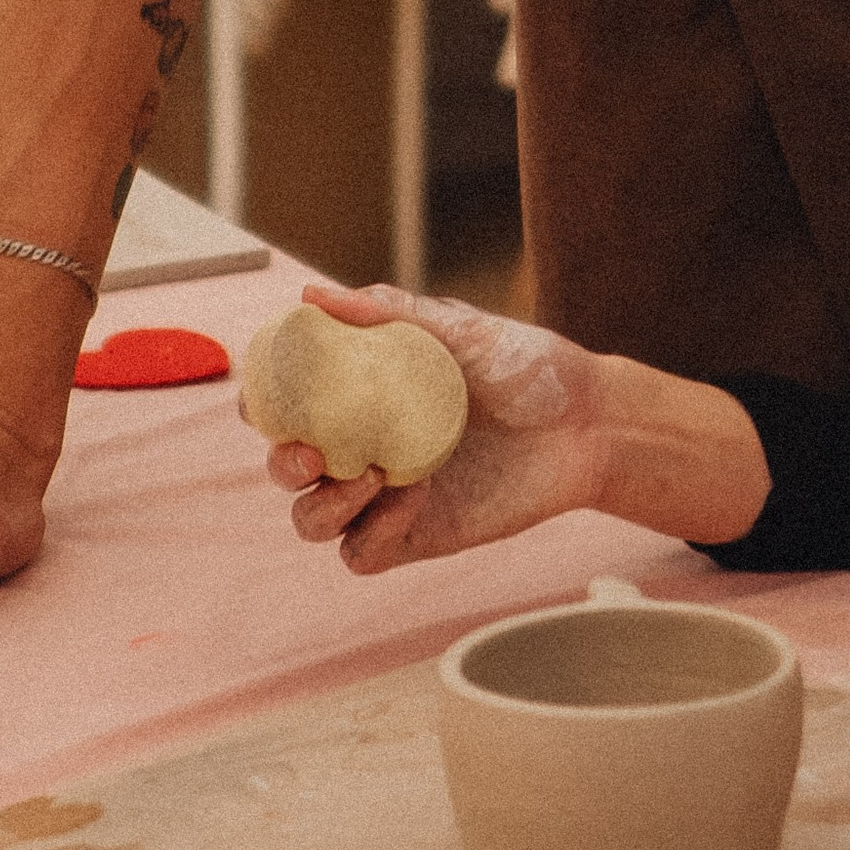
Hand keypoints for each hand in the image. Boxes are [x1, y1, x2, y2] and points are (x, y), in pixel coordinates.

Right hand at [267, 283, 618, 575]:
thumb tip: (312, 295)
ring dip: (324, 505)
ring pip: (313, 521)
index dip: (262, 406)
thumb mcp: (456, 328)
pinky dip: (372, 533)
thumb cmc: (522, 365)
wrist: (587, 421)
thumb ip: (387, 311)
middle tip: (315, 453)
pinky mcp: (416, 535)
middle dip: (283, 465)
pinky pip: (363, 553)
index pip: (285, 406)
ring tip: (374, 475)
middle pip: (286, 471)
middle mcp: (362, 445)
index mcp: (360, 393)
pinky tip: (411, 500)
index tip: (267, 401)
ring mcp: (384, 496)